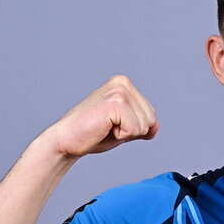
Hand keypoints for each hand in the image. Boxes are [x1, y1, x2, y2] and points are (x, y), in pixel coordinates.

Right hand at [40, 74, 158, 158]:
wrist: (68, 139)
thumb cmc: (92, 134)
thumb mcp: (123, 129)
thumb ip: (141, 126)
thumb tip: (156, 126)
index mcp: (125, 84)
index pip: (150, 114)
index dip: (134, 128)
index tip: (112, 124)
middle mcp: (123, 83)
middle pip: (150, 119)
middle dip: (132, 131)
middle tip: (108, 127)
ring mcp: (119, 91)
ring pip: (144, 125)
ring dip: (126, 134)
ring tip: (105, 127)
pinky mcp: (115, 103)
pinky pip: (134, 129)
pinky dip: (121, 136)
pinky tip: (104, 128)